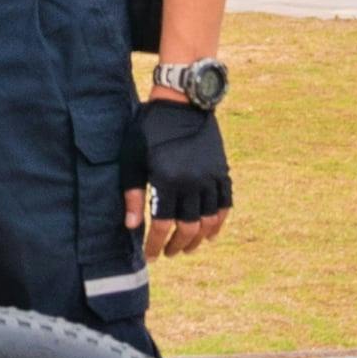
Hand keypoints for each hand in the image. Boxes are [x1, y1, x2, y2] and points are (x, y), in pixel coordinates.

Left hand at [131, 100, 232, 255]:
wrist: (182, 102)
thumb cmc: (150, 129)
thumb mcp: (133, 157)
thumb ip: (132, 193)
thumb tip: (131, 226)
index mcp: (167, 180)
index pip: (162, 225)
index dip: (155, 244)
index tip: (150, 256)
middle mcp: (192, 183)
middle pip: (188, 228)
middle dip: (177, 246)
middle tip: (167, 253)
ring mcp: (210, 177)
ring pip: (209, 220)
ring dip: (198, 239)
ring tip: (187, 248)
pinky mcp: (221, 171)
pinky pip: (225, 204)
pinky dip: (219, 222)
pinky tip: (210, 233)